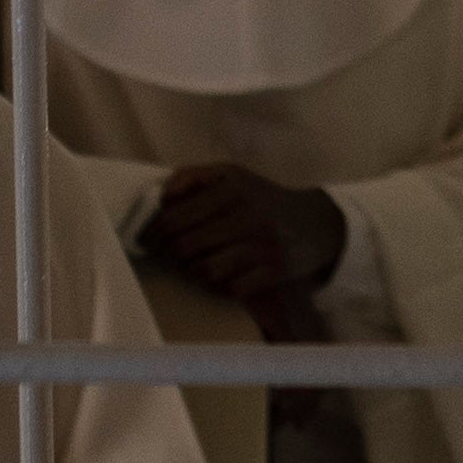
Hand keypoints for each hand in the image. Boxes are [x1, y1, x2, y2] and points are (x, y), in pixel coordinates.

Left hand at [138, 165, 349, 341]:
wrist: (315, 223)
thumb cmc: (261, 199)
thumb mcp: (231, 175)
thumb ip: (193, 176)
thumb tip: (161, 195)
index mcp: (231, 188)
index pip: (174, 218)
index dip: (153, 234)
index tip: (146, 241)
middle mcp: (246, 215)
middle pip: (185, 246)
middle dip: (169, 255)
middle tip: (166, 256)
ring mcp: (262, 245)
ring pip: (204, 270)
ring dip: (191, 273)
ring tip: (191, 266)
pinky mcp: (275, 270)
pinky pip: (231, 288)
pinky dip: (219, 287)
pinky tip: (219, 277)